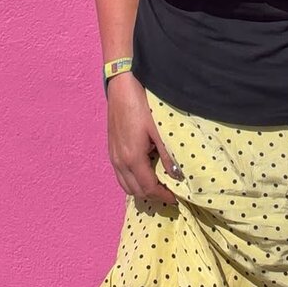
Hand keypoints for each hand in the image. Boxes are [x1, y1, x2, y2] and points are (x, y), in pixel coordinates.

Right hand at [106, 72, 181, 206]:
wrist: (121, 88)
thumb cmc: (142, 106)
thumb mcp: (159, 130)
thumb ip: (167, 155)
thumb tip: (177, 176)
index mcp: (133, 158)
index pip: (148, 188)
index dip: (163, 196)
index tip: (176, 198)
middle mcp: (120, 161)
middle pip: (135, 191)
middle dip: (152, 196)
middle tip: (168, 193)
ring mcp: (113, 156)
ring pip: (125, 185)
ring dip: (140, 189)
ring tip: (157, 185)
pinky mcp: (111, 149)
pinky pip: (120, 174)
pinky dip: (132, 180)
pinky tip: (143, 172)